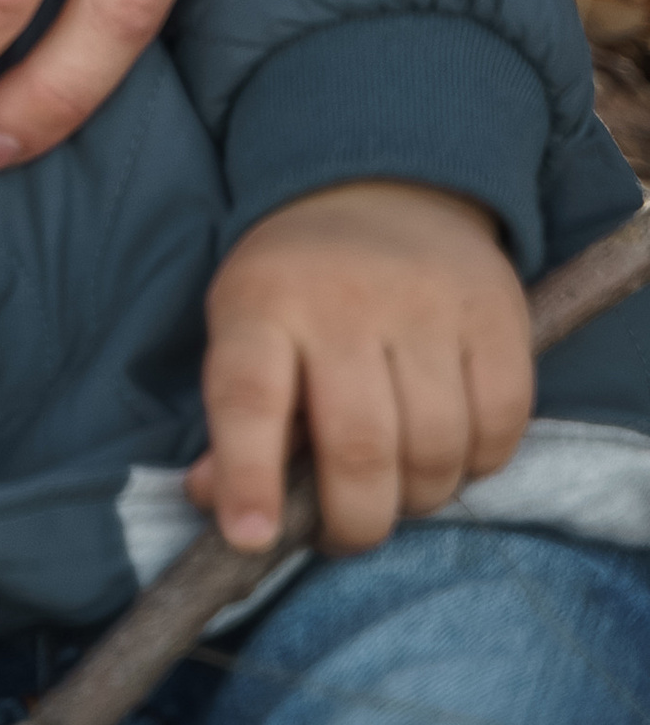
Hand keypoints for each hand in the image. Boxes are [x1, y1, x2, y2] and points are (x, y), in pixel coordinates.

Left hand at [189, 179, 530, 554]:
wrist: (379, 187)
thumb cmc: (297, 285)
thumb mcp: (242, 328)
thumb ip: (234, 423)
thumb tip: (221, 510)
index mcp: (262, 302)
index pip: (249, 398)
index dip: (250, 477)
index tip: (251, 538)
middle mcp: (343, 300)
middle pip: (359, 447)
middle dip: (354, 521)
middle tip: (346, 533)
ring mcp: (426, 303)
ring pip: (435, 449)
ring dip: (419, 500)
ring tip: (398, 490)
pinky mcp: (495, 313)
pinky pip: (502, 427)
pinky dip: (479, 466)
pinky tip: (452, 454)